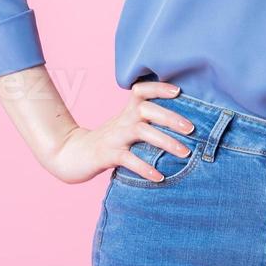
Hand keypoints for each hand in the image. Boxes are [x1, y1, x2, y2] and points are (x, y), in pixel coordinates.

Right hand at [40, 81, 196, 183]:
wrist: (73, 155)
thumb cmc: (110, 141)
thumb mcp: (127, 126)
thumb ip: (149, 122)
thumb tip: (185, 125)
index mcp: (128, 111)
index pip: (142, 90)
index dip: (159, 88)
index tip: (178, 91)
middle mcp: (122, 120)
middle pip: (147, 110)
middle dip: (171, 118)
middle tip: (192, 129)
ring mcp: (115, 137)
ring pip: (141, 132)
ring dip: (166, 142)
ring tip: (186, 153)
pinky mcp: (107, 155)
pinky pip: (128, 159)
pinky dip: (145, 168)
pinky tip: (159, 177)